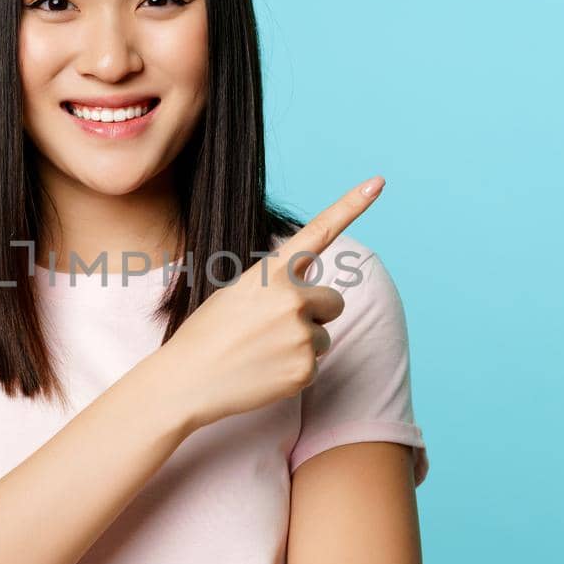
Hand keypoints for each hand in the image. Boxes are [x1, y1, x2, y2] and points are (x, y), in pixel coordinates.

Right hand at [153, 175, 384, 430]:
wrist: (186, 380)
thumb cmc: (207, 335)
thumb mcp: (236, 293)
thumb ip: (276, 284)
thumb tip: (309, 294)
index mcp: (271, 273)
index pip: (318, 232)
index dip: (351, 205)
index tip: (378, 183)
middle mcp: (292, 298)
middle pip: (333, 301)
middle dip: (315, 313)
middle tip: (277, 328)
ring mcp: (302, 334)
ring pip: (324, 335)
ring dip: (302, 343)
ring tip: (263, 351)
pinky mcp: (305, 368)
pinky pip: (315, 364)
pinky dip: (294, 369)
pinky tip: (264, 371)